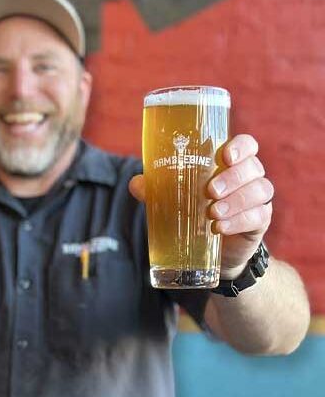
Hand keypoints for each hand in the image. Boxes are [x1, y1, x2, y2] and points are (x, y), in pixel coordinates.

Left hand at [128, 134, 272, 278]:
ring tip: (213, 212)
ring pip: (260, 190)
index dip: (241, 147)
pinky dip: (240, 221)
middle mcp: (249, 178)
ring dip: (236, 200)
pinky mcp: (260, 221)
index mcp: (230, 164)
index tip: (225, 156)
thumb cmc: (194, 212)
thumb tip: (136, 183)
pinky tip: (220, 228)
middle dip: (233, 177)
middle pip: (253, 167)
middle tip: (211, 190)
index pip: (247, 145)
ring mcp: (258, 200)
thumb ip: (157, 189)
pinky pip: (259, 216)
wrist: (214, 250)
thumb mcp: (175, 199)